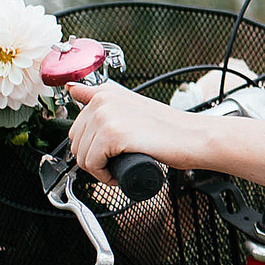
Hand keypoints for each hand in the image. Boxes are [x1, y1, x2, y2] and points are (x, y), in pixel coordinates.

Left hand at [65, 81, 188, 181]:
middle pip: (76, 141)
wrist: (192, 137)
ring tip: (119, 167)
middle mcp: (102, 100)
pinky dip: (104, 176)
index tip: (100, 147)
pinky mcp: (112, 135)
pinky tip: (118, 174)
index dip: (87, 140)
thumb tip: (72, 88)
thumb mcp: (130, 104)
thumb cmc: (167, 127)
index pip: (77, 122)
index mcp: (105, 92)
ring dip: (98, 169)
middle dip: (93, 157)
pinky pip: (92, 165)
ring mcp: (106, 116)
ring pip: (82, 156)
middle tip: (115, 162)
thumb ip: (101, 95)